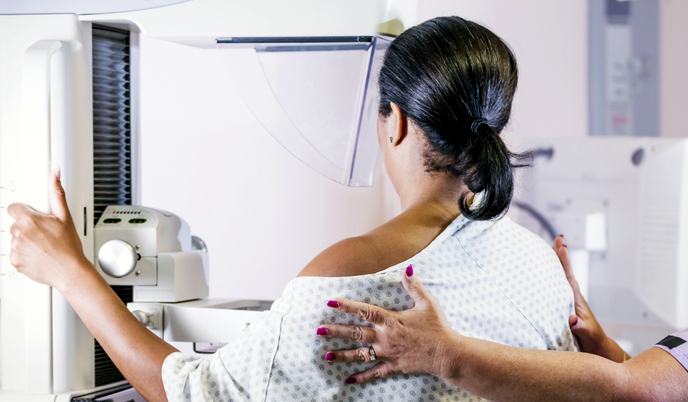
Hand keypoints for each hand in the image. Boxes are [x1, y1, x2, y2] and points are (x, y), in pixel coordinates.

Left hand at [8, 169, 90, 288]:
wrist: (69, 271)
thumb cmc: (69, 247)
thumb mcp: (65, 217)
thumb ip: (57, 193)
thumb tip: (54, 174)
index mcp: (29, 220)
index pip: (14, 208)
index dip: (25, 212)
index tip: (33, 217)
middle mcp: (19, 233)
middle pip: (16, 224)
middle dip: (27, 227)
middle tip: (44, 234)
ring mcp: (15, 248)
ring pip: (15, 239)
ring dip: (26, 241)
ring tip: (43, 246)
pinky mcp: (15, 261)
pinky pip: (15, 253)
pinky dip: (24, 254)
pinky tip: (38, 254)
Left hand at [317, 265, 461, 383]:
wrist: (448, 354)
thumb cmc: (438, 327)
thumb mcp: (427, 303)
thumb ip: (414, 286)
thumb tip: (407, 268)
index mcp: (391, 320)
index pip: (365, 311)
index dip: (347, 306)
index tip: (331, 302)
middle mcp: (385, 338)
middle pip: (356, 333)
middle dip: (336, 331)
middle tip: (319, 330)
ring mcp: (388, 353)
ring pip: (360, 354)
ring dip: (342, 354)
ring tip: (326, 355)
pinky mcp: (394, 366)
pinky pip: (374, 372)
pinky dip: (361, 376)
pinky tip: (348, 379)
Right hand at [553, 235, 627, 361]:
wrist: (596, 349)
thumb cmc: (592, 342)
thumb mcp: (587, 336)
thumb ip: (581, 328)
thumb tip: (574, 319)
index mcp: (577, 301)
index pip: (569, 277)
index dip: (565, 262)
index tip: (562, 245)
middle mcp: (572, 298)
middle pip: (564, 273)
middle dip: (560, 256)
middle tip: (558, 239)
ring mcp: (567, 302)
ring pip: (559, 279)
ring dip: (555, 264)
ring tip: (549, 249)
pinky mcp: (562, 308)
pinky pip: (554, 289)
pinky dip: (548, 279)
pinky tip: (542, 275)